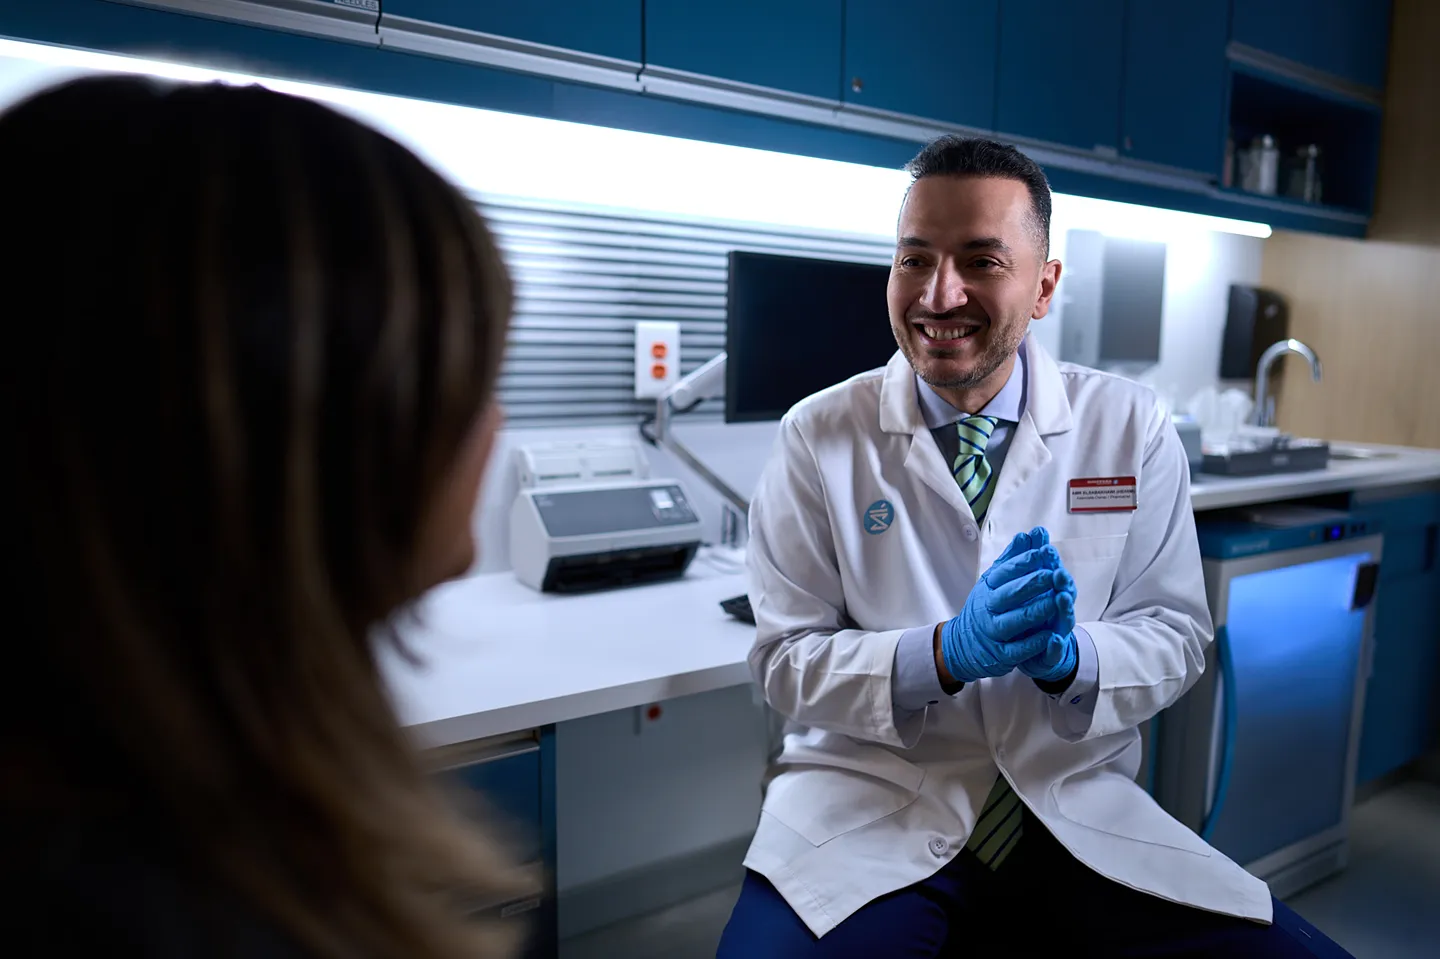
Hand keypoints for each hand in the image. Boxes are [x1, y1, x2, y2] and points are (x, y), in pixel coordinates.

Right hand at [938, 528, 1071, 683]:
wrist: (965, 644)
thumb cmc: (987, 605)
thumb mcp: (995, 580)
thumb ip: (1014, 558)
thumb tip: (1028, 534)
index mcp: (988, 587)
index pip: (1005, 571)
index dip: (1026, 561)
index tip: (1046, 551)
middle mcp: (988, 608)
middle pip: (1009, 595)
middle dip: (1032, 584)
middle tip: (1054, 574)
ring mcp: (993, 632)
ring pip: (1014, 621)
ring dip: (1036, 611)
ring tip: (1058, 601)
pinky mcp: (1001, 654)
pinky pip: (1017, 649)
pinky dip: (1034, 643)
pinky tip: (1050, 635)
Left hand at [1019, 546, 1079, 683]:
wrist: (1037, 651)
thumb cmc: (1034, 610)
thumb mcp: (1029, 583)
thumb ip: (1032, 559)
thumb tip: (1035, 531)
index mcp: (1050, 591)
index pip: (1053, 574)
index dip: (1050, 563)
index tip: (1047, 550)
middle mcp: (1058, 610)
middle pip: (1062, 594)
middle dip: (1061, 582)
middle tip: (1058, 572)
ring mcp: (1057, 631)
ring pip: (1063, 619)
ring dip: (1063, 608)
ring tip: (1061, 597)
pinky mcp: (1052, 654)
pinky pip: (1054, 650)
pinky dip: (1055, 645)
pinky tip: (1054, 639)